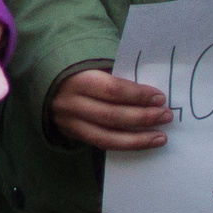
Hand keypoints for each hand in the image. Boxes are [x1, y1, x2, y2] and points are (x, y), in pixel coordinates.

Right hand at [50, 66, 172, 150]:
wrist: (47, 88)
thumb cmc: (77, 72)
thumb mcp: (90, 67)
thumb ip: (113, 76)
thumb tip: (149, 91)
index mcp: (77, 80)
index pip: (112, 90)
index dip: (138, 94)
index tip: (159, 97)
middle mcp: (71, 103)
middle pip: (112, 115)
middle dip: (143, 117)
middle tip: (166, 115)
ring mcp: (70, 123)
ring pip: (107, 136)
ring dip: (138, 138)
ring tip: (161, 137)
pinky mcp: (73, 135)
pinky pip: (102, 144)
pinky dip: (125, 145)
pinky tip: (142, 143)